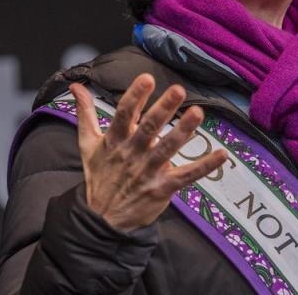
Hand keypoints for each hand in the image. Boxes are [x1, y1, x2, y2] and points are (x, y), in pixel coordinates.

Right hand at [69, 74, 226, 230]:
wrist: (101, 220)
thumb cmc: (99, 176)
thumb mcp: (88, 143)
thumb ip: (85, 112)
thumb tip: (76, 85)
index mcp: (115, 140)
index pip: (125, 114)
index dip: (135, 96)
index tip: (147, 78)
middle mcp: (132, 153)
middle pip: (149, 128)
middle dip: (163, 108)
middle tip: (178, 89)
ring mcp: (148, 171)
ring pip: (167, 148)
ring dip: (184, 131)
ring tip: (198, 112)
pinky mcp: (162, 188)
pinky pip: (186, 176)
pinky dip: (204, 166)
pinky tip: (221, 154)